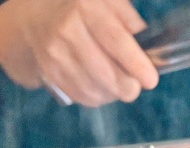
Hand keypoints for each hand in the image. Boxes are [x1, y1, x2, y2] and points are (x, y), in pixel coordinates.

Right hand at [0, 0, 159, 106]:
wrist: (39, 16)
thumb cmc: (82, 9)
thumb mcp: (108, 2)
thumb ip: (129, 21)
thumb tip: (147, 49)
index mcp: (86, 8)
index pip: (115, 40)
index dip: (135, 63)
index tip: (150, 80)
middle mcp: (67, 30)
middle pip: (103, 71)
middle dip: (126, 87)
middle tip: (136, 88)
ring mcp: (55, 54)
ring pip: (93, 88)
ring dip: (113, 93)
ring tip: (120, 85)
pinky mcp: (51, 72)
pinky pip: (82, 96)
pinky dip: (99, 97)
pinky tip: (104, 88)